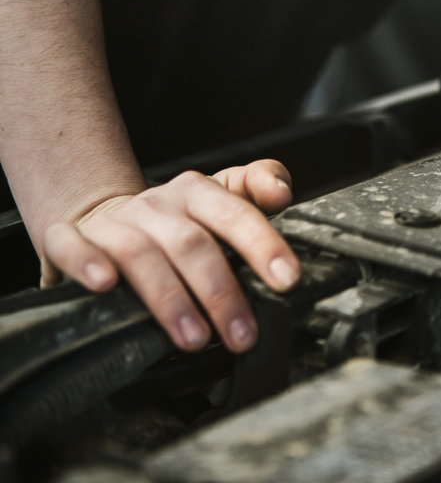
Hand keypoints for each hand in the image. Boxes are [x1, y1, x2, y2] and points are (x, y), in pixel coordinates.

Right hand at [39, 160, 300, 352]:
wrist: (99, 215)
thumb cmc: (173, 220)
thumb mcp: (220, 198)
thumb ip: (257, 187)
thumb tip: (281, 191)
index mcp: (198, 193)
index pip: (236, 213)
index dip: (263, 244)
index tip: (287, 280)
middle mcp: (157, 205)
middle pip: (192, 243)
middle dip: (221, 293)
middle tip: (243, 335)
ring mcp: (112, 222)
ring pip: (141, 255)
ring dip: (170, 299)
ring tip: (194, 338)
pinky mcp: (68, 238)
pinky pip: (72, 246)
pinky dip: (87, 263)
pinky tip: (105, 286)